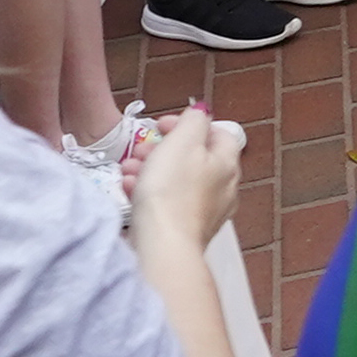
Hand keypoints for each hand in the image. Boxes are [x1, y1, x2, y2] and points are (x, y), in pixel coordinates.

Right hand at [127, 104, 244, 243]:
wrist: (162, 245)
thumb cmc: (172, 193)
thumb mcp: (182, 141)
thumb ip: (194, 120)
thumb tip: (201, 111)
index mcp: (227, 164)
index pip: (217, 133)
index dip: (188, 124)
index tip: (162, 124)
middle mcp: (222, 189)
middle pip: (193, 158)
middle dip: (163, 148)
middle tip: (142, 148)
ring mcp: (204, 212)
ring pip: (177, 181)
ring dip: (150, 169)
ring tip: (129, 169)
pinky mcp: (184, 230)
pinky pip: (167, 204)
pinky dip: (149, 193)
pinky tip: (130, 191)